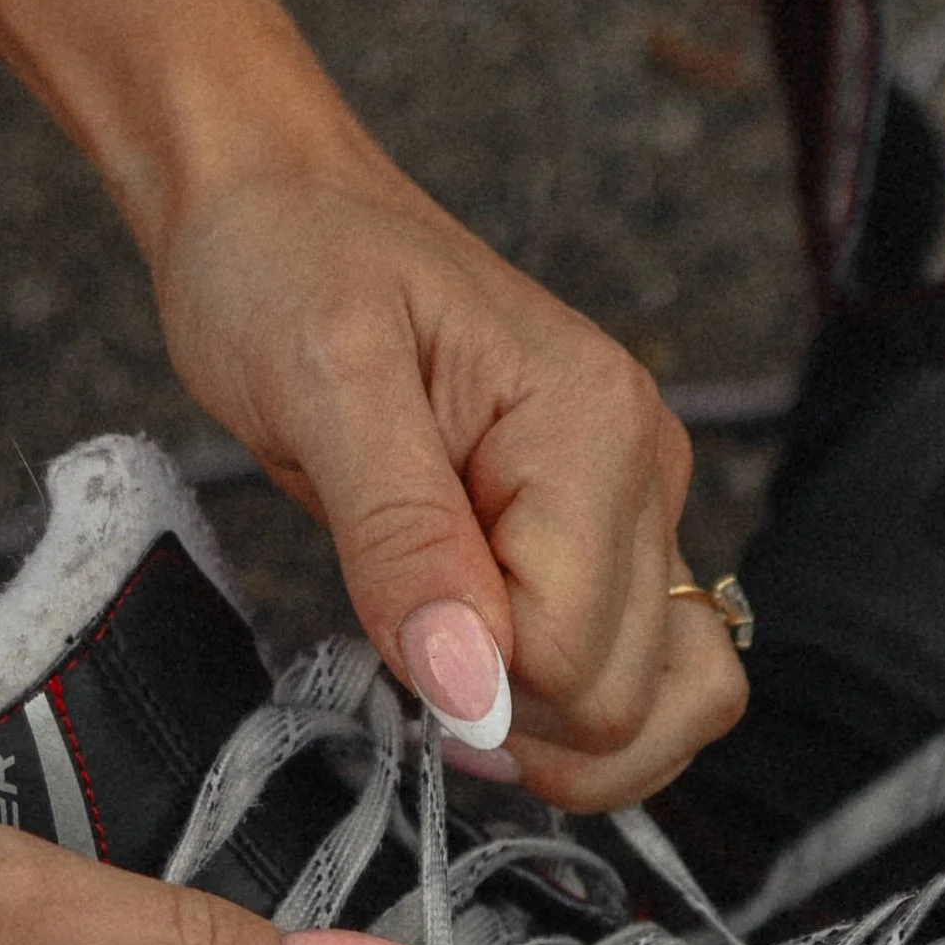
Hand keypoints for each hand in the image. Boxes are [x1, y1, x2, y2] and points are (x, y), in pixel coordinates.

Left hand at [151, 143, 747, 814]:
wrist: (280, 205)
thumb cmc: (288, 268)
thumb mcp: (323, 391)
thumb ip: (404, 546)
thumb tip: (471, 695)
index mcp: (594, 427)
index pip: (577, 659)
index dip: (472, 689)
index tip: (382, 645)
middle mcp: (645, 465)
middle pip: (633, 698)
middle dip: (513, 721)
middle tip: (401, 660)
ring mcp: (636, 500)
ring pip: (665, 700)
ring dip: (561, 739)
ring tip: (449, 687)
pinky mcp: (605, 528)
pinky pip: (637, 662)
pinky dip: (567, 709)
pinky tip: (478, 674)